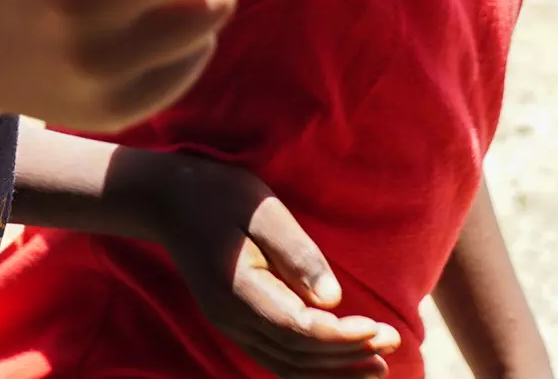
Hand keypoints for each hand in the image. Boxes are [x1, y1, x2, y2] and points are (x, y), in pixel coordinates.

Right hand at [120, 149, 398, 376]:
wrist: (165, 200)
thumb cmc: (217, 195)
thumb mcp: (262, 209)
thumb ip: (297, 253)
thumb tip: (332, 299)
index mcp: (239, 290)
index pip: (299, 330)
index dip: (342, 336)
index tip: (379, 327)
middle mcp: (232, 318)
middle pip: (298, 355)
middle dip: (349, 354)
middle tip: (392, 340)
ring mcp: (229, 323)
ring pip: (287, 365)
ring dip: (334, 369)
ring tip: (378, 363)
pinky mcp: (233, 322)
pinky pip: (275, 358)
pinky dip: (310, 368)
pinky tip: (337, 364)